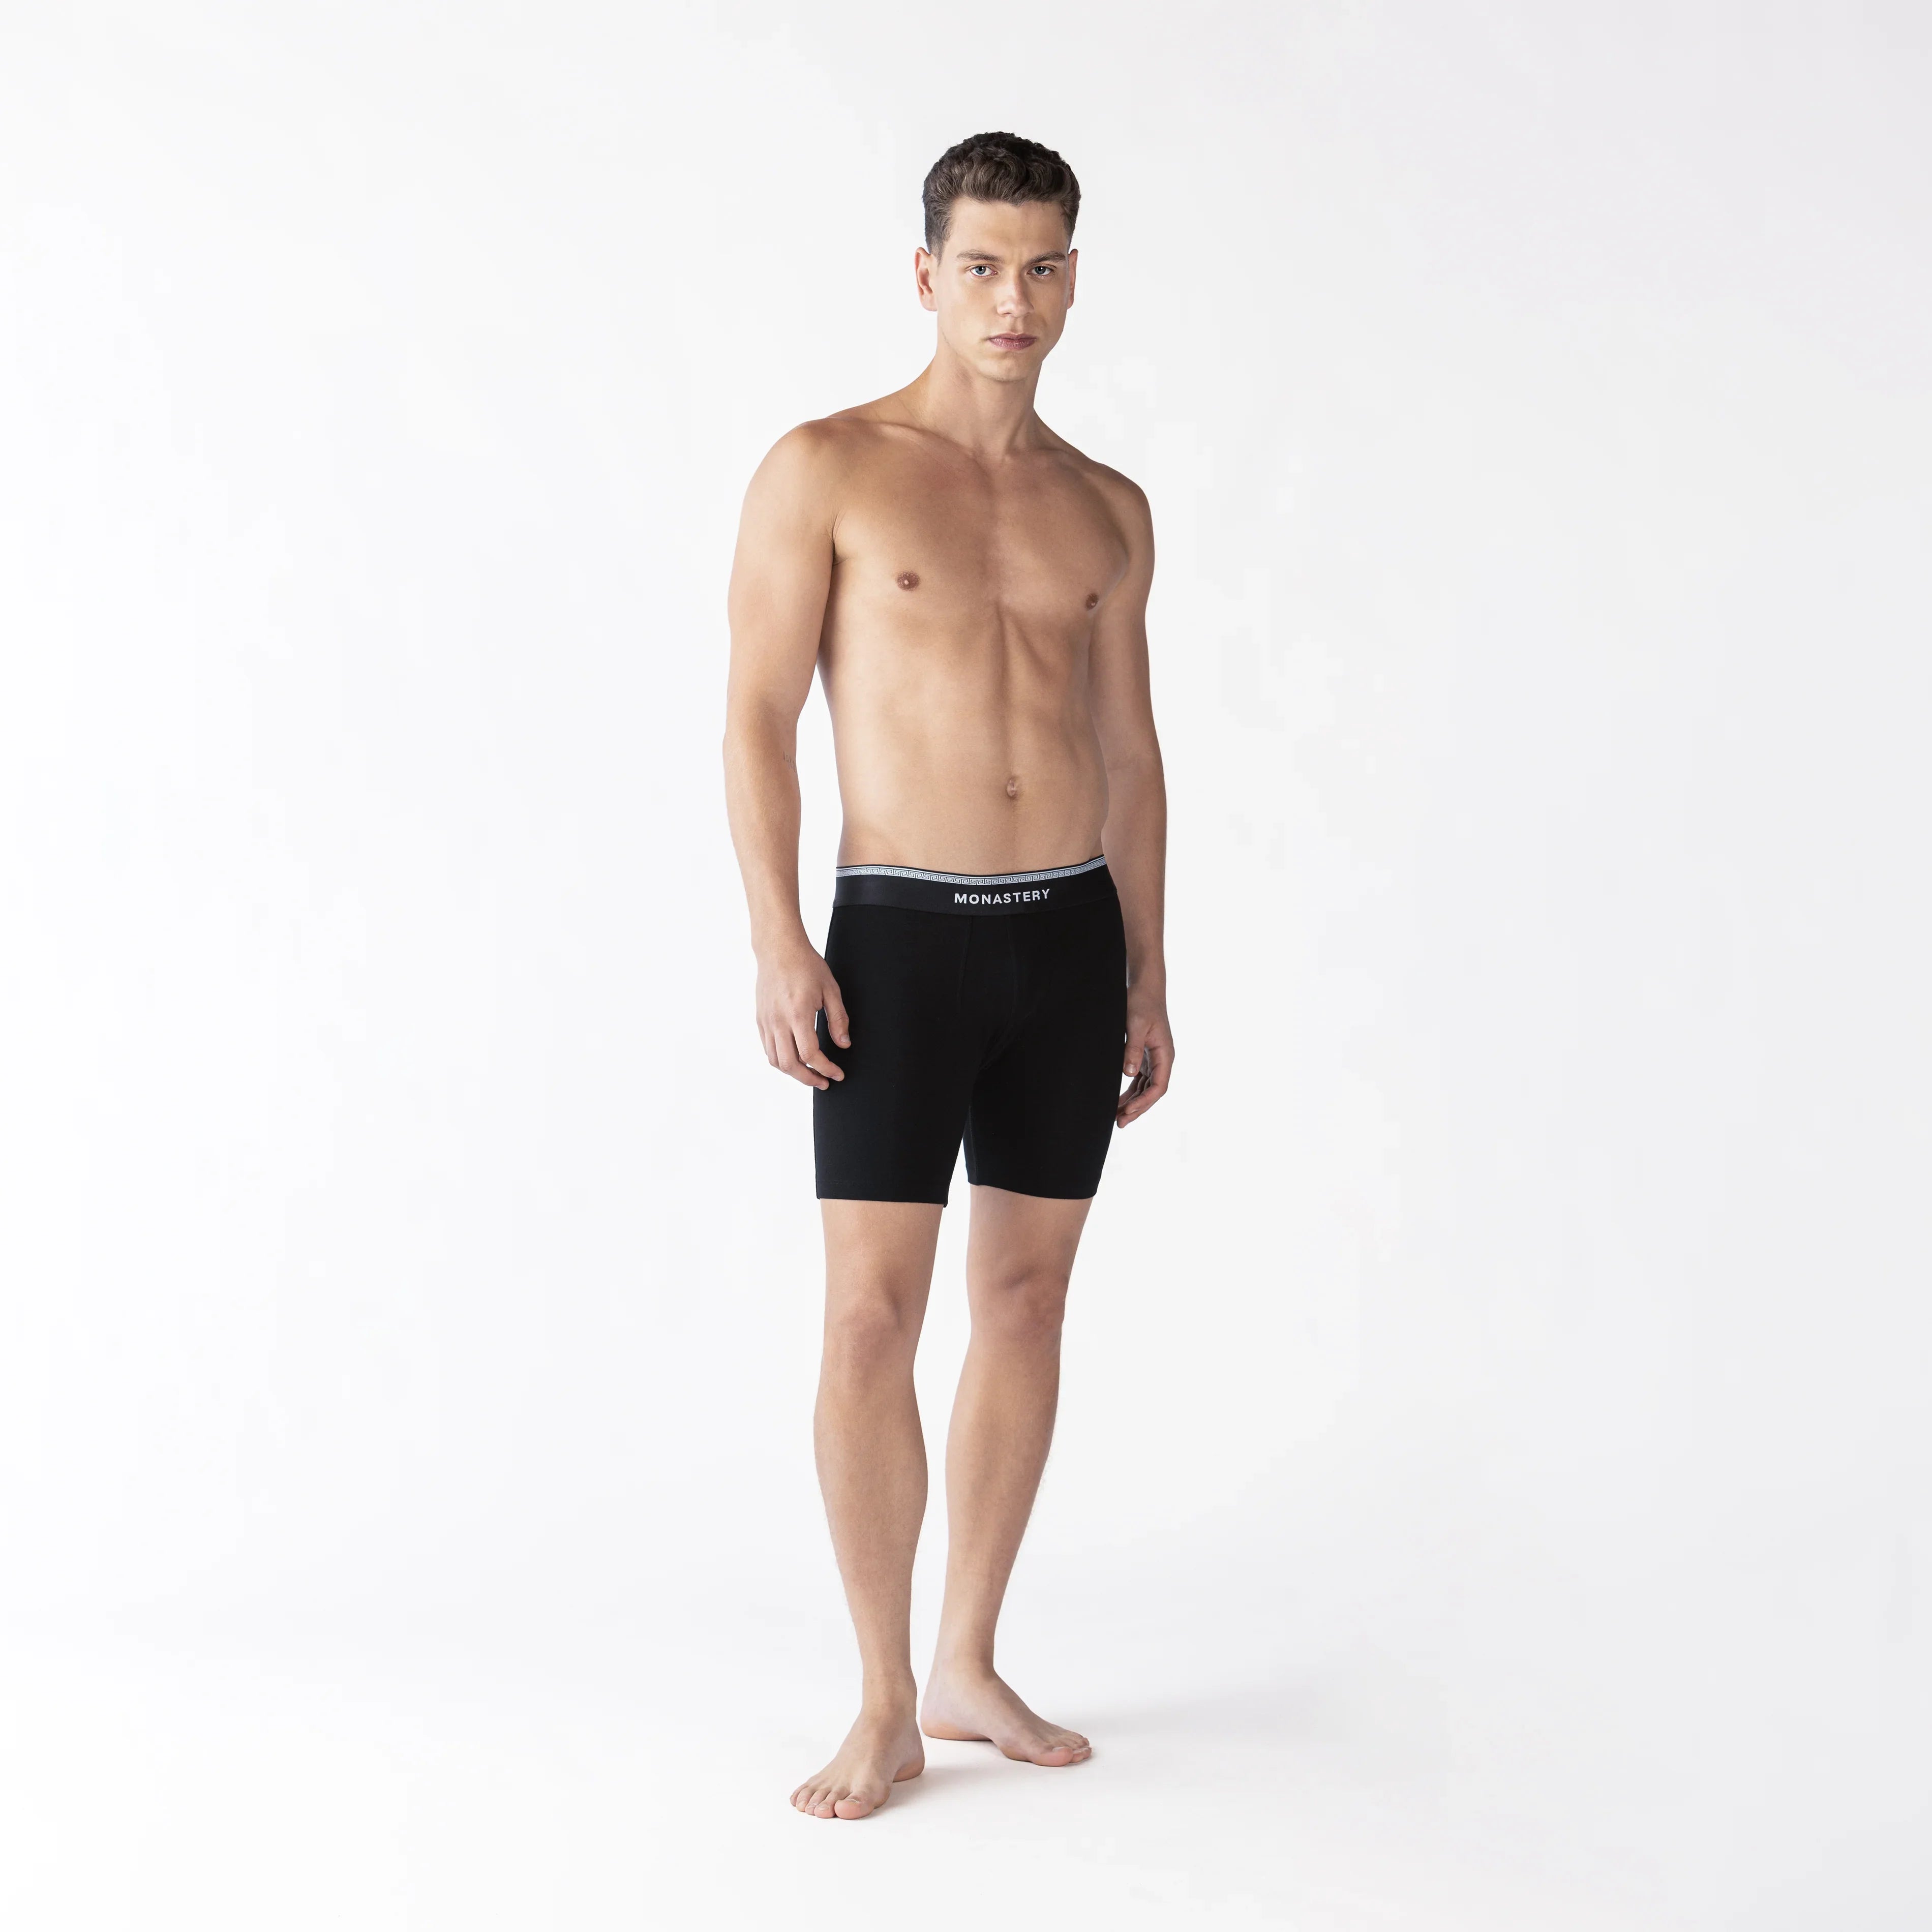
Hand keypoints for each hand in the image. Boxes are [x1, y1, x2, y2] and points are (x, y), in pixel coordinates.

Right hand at [755, 943, 849, 1090]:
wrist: (778, 950)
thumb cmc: (806, 965)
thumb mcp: (831, 990)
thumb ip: (838, 1020)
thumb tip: (843, 1044)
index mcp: (798, 1014)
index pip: (811, 1054)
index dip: (826, 1069)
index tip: (837, 1074)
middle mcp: (778, 1021)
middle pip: (789, 1064)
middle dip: (809, 1079)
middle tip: (824, 1082)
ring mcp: (766, 1021)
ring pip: (775, 1060)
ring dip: (793, 1072)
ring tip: (810, 1074)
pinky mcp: (760, 1019)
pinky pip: (768, 1049)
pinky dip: (781, 1060)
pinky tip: (795, 1059)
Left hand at [1117, 990, 1173, 1126]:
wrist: (1144, 988)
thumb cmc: (1141, 1003)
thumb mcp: (1135, 1024)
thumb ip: (1132, 1049)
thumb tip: (1128, 1073)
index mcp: (1165, 1054)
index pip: (1158, 1087)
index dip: (1144, 1102)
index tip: (1127, 1112)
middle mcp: (1162, 1060)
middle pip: (1152, 1092)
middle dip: (1137, 1109)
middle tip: (1119, 1123)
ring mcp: (1154, 1059)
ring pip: (1145, 1088)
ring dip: (1132, 1103)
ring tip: (1117, 1118)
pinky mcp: (1144, 1056)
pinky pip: (1139, 1080)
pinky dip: (1130, 1092)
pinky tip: (1119, 1101)